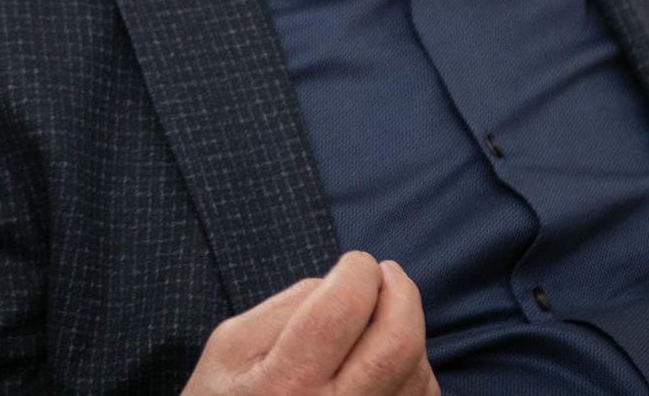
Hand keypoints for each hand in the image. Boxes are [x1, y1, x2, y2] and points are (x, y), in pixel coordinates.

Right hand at [182, 251, 438, 395]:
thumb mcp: (231, 347)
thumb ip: (288, 306)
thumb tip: (342, 283)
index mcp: (285, 385)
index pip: (343, 310)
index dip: (359, 271)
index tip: (355, 264)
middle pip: (398, 345)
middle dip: (401, 292)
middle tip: (385, 274)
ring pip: (417, 371)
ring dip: (407, 329)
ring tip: (379, 318)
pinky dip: (414, 367)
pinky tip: (385, 358)